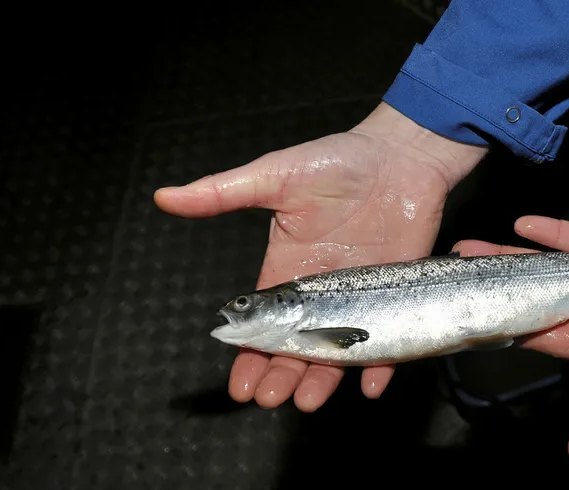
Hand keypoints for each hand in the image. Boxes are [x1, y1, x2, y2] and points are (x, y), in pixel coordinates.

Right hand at [154, 103, 486, 410]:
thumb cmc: (340, 160)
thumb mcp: (276, 174)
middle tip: (270, 398)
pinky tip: (370, 383)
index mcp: (289, 269)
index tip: (239, 385)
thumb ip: (224, 192)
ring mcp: (360, 297)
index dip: (250, 354)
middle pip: (297, 346)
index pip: (265, 324)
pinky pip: (390, 337)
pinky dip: (383, 363)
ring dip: (322, 378)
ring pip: (339, 350)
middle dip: (281, 374)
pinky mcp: (396, 295)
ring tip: (307, 401)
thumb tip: (166, 196)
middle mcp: (323, 291)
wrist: (402, 155)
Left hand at [453, 216, 568, 461]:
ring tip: (472, 243)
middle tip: (452, 265)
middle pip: (531, 294)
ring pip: (550, 264)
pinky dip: (553, 232)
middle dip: (493, 281)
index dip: (498, 325)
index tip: (462, 314)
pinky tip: (524, 224)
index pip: (535, 334)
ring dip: (513, 254)